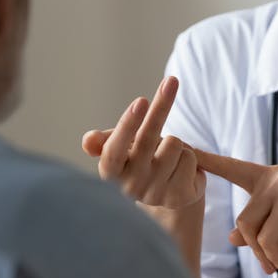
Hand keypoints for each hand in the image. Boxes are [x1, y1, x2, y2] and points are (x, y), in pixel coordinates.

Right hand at [82, 77, 205, 209]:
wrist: (167, 192)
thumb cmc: (139, 161)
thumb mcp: (120, 147)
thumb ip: (103, 141)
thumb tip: (88, 141)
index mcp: (111, 172)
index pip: (114, 150)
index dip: (127, 125)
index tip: (141, 100)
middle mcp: (132, 186)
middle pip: (148, 139)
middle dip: (161, 106)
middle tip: (172, 81)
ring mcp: (157, 193)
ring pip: (174, 145)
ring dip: (176, 143)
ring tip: (169, 154)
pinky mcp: (180, 197)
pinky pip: (190, 158)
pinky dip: (190, 156)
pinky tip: (182, 168)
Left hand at [195, 150, 277, 277]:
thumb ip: (265, 218)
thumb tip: (233, 238)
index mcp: (270, 176)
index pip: (230, 166)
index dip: (204, 159)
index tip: (179, 144)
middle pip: (244, 225)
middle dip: (257, 254)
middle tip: (274, 269)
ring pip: (265, 239)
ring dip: (277, 264)